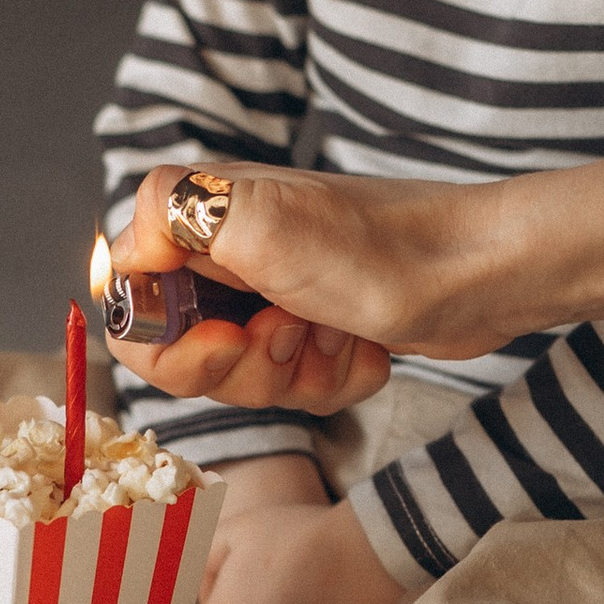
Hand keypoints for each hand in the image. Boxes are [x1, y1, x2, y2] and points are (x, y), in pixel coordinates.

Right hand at [118, 164, 532, 384]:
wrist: (481, 274)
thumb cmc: (378, 247)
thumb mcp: (260, 220)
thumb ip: (170, 215)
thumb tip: (122, 246)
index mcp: (203, 221)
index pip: (131, 305)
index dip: (166, 342)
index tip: (223, 339)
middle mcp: (232, 256)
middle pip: (185, 355)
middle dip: (242, 367)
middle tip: (289, 334)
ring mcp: (278, 296)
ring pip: (245, 379)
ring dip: (297, 372)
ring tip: (336, 332)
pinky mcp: (322, 331)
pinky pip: (301, 388)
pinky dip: (337, 377)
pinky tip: (365, 344)